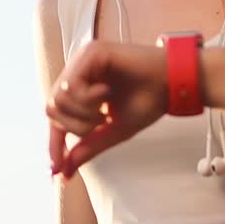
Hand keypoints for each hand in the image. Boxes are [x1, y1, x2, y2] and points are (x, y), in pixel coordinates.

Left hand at [45, 39, 167, 178]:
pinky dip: (88, 98)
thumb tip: (65, 171)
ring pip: (58, 99)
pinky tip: (106, 93)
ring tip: (106, 108)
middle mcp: (77, 72)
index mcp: (80, 88)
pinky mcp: (90, 52)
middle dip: (75, 126)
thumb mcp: (113, 131)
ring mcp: (81, 60)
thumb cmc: (148, 101)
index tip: (56, 170)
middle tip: (101, 122)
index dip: (54, 144)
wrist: (173, 84)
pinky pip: (71, 85)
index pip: (56, 118)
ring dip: (83, 113)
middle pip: (51, 109)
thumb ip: (88, 147)